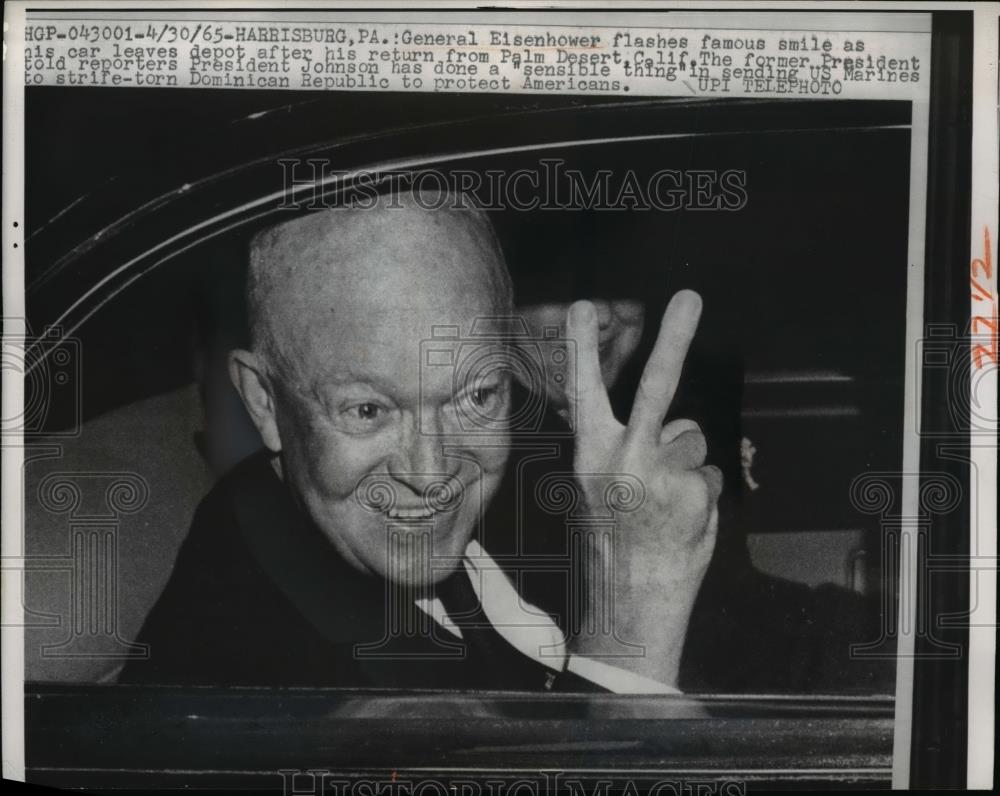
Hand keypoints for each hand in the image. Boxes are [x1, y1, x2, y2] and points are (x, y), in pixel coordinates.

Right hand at [564, 290, 721, 686]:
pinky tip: (683, 519)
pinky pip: (710, 475)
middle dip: (673, 338)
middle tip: (689, 297)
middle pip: (656, 387)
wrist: (631, 601)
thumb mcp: (599, 489)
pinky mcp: (697, 492)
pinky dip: (702, 493)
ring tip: (666, 502)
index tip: (581, 307)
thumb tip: (676, 425)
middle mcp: (625, 458)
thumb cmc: (615, 542)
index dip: (582, 348)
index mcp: (592, 455)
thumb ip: (628, 448)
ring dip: (688, 464)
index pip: (584, 392)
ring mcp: (665, 475)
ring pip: (694, 441)